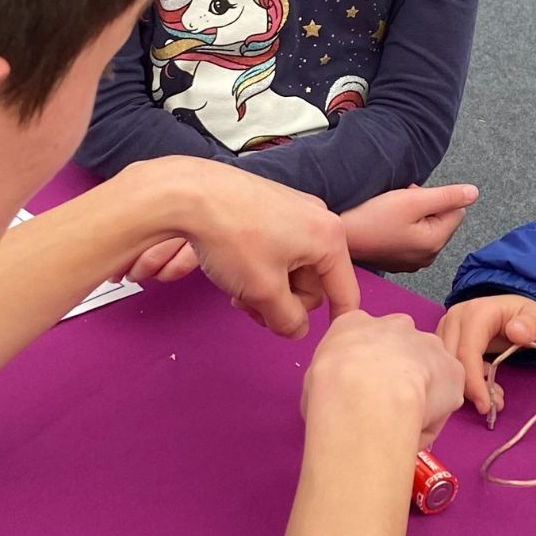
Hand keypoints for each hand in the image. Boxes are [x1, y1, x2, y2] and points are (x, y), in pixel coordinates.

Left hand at [128, 158, 358, 339]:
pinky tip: (235, 269)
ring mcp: (294, 210)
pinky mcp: (271, 206)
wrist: (190, 193)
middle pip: (313, 283)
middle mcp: (318, 219)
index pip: (345, 292)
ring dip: (268, 287)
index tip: (328, 341)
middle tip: (251, 309)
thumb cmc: (232, 236)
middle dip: (283, 302)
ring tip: (237, 292)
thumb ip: (287, 320)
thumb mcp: (264, 291)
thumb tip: (297, 330)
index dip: (337, 322)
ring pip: (292, 268)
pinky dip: (261, 267)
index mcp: (329, 238)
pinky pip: (278, 249)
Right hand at [303, 311, 464, 449]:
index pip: (363, 340)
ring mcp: (429, 344)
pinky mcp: (454, 370)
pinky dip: (433, 418)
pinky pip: (444, 400)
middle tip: (384, 408)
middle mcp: (395, 325)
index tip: (362, 391)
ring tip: (401, 425)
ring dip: (420, 394)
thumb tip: (340, 402)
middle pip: (401, 349)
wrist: (365, 395)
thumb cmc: (329, 389)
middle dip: (398, 375)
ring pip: (427, 373)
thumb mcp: (313, 379)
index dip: (365, 368)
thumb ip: (334, 381)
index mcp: (354, 323)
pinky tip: (416, 430)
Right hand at [341, 184, 479, 272]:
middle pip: (441, 219)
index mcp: (434, 243)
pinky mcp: (397, 260)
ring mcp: (411, 261)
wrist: (339, 235)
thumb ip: (447, 196)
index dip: (435, 197)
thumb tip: (474, 193)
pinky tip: (383, 224)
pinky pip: (410, 236)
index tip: (411, 197)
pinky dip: (400, 226)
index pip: (456, 210)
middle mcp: (427, 257)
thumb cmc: (371, 218)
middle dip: (424, 206)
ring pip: (425, 226)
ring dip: (411, 214)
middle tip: (398, 204)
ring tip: (388, 213)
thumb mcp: (412, 200)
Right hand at [434, 293, 535, 413]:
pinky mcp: (446, 339)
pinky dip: (464, 381)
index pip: (467, 351)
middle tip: (492, 406)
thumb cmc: (529, 316)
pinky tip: (485, 387)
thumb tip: (516, 332)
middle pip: (451, 361)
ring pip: (446, 365)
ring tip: (493, 397)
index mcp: (476, 313)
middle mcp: (455, 318)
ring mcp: (447, 328)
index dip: (474, 381)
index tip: (486, 406)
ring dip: (466, 387)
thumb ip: (532, 325)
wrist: (519, 312)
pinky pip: (447, 365)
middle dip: (470, 389)